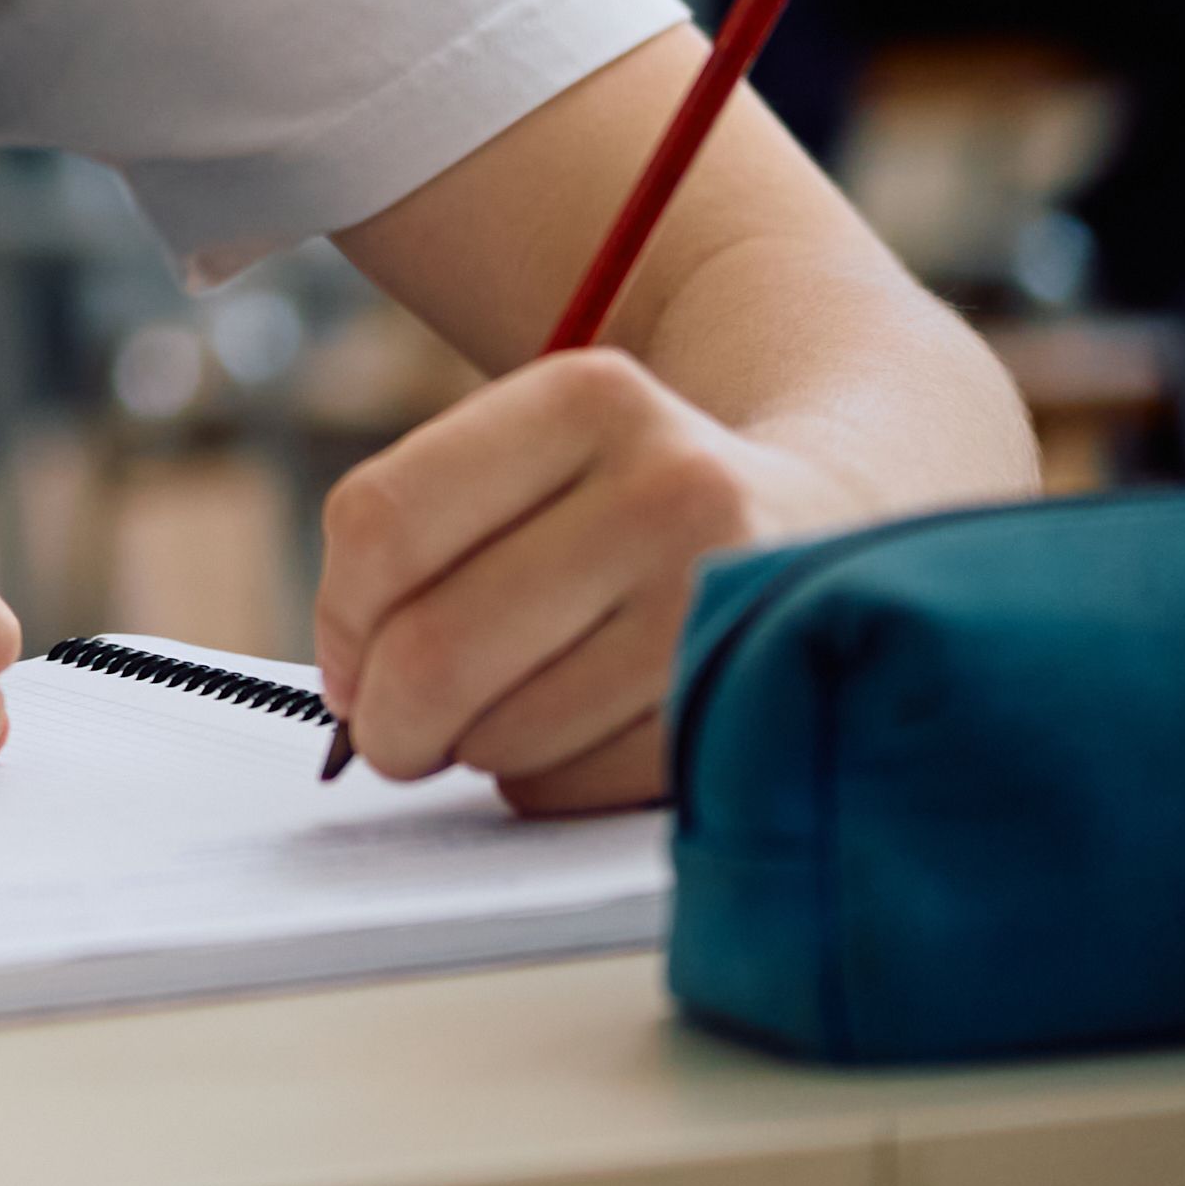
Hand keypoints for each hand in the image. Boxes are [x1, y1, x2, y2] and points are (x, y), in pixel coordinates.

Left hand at [313, 346, 846, 812]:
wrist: (845, 524)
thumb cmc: (634, 510)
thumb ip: (427, 539)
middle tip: (396, 734)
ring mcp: (729, 604)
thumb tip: (351, 691)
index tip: (352, 661)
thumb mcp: (544, 461)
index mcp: (588, 399)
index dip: (339, 618)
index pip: (382, 525)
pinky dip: (550, 784)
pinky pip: (583, 786)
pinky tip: (584, 740)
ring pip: (503, 731)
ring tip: (515, 715)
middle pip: (433, 645)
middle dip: (388, 719)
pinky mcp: (759, 706)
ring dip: (476, 751)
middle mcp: (673, 488)